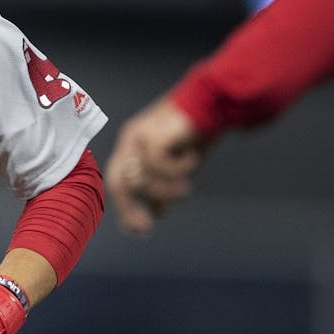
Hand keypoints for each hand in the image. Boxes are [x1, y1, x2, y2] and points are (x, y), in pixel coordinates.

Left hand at [103, 96, 211, 235]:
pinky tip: (192, 159)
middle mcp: (130, 141)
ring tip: (186, 187)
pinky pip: (158, 165)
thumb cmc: (197, 133)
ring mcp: (139, 136)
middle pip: (119, 183)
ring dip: (165, 191)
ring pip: (140, 179)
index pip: (118, 182)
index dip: (125, 208)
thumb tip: (159, 212)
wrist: (214, 102)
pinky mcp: (153, 133)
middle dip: (130, 209)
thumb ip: (166, 185)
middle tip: (147, 226)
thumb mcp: (179, 167)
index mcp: (132, 148)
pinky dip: (177, 169)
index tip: (139, 231)